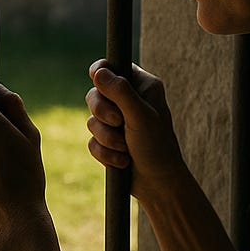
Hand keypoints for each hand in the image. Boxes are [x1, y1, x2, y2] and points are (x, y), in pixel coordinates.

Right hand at [86, 60, 186, 203]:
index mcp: (142, 86)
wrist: (158, 184)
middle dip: (103, 113)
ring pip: (91, 120)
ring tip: (125, 148)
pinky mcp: (108, 141)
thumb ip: (120, 92)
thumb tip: (98, 72)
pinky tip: (122, 161)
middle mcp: (128, 101)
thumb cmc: (157, 148)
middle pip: (95, 94)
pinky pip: (91, 141)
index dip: (100, 71)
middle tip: (119, 122)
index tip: (97, 80)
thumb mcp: (140, 116)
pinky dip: (105, 153)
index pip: (113, 66)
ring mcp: (117, 122)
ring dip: (107, 138)